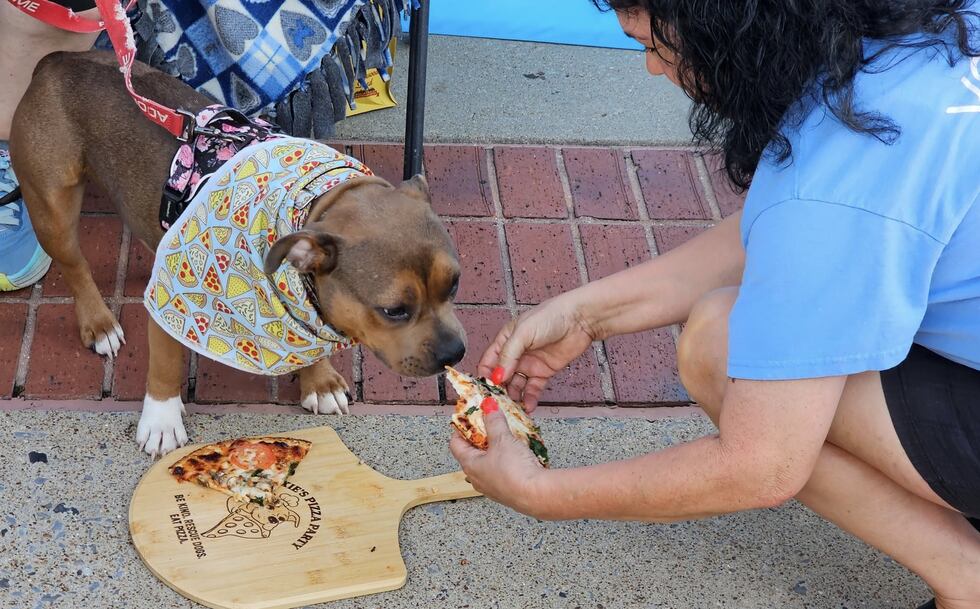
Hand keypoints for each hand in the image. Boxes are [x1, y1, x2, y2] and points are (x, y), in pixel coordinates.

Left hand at [449, 407, 551, 517]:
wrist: (536, 495)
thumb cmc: (514, 471)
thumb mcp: (503, 439)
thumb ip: (494, 421)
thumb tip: (488, 407)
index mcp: (470, 465)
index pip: (456, 444)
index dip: (460, 429)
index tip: (468, 418)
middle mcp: (477, 478)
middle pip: (472, 453)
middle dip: (480, 438)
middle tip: (488, 424)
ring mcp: (492, 487)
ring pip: (488, 463)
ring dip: (495, 450)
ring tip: (505, 437)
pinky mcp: (507, 491)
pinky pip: (502, 471)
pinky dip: (506, 460)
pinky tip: (517, 454)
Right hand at [479, 292, 596, 411]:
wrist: (580, 319)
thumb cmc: (550, 316)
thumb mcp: (523, 332)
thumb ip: (509, 355)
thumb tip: (497, 376)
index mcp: (505, 341)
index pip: (488, 362)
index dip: (485, 377)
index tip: (485, 391)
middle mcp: (515, 354)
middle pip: (501, 377)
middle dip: (499, 391)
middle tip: (499, 404)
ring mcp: (530, 364)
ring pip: (516, 385)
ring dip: (513, 397)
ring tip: (513, 408)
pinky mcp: (544, 372)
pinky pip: (533, 389)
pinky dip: (530, 398)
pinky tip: (528, 406)